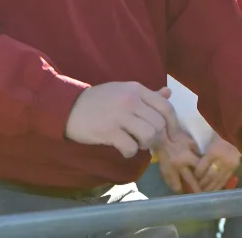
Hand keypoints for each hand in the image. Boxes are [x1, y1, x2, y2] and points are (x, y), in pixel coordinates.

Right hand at [65, 83, 180, 158]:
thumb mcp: (124, 90)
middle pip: (159, 123)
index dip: (174, 124)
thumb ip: (147, 95)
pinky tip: (124, 150)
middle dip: (157, 137)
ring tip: (135, 143)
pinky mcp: (108, 131)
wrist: (68, 107)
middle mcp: (131, 100)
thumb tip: (168, 94)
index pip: (165, 107)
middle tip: (147, 141)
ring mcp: (119, 115)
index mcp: (137, 89)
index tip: (173, 136)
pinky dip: (130, 153)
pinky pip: (130, 147)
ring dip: (145, 144)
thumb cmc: (99, 100)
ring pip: (148, 135)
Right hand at [156, 129, 201, 193]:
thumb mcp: (192, 143)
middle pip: (190, 180)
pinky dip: (174, 187)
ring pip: (177, 185)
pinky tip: (178, 189)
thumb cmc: (178, 138)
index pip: (199, 169)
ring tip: (190, 194)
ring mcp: (169, 170)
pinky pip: (169, 183)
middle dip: (197, 188)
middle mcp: (179, 166)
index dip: (205, 175)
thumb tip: (205, 162)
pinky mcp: (163, 172)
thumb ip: (198, 153)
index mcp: (187, 158)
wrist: (161, 136)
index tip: (211, 181)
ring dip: (184, 190)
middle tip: (202, 194)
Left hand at [195, 136, 241, 192]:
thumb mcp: (210, 141)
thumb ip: (204, 153)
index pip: (202, 167)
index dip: (197, 174)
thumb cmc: (222, 135)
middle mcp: (222, 160)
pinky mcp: (234, 168)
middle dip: (202, 183)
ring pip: (217, 180)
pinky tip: (213, 190)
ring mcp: (229, 165)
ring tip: (203, 192)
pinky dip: (219, 186)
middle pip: (209, 175)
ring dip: (210, 187)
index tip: (193, 176)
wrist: (240, 134)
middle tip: (197, 188)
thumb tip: (195, 164)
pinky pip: (225, 179)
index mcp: (213, 151)